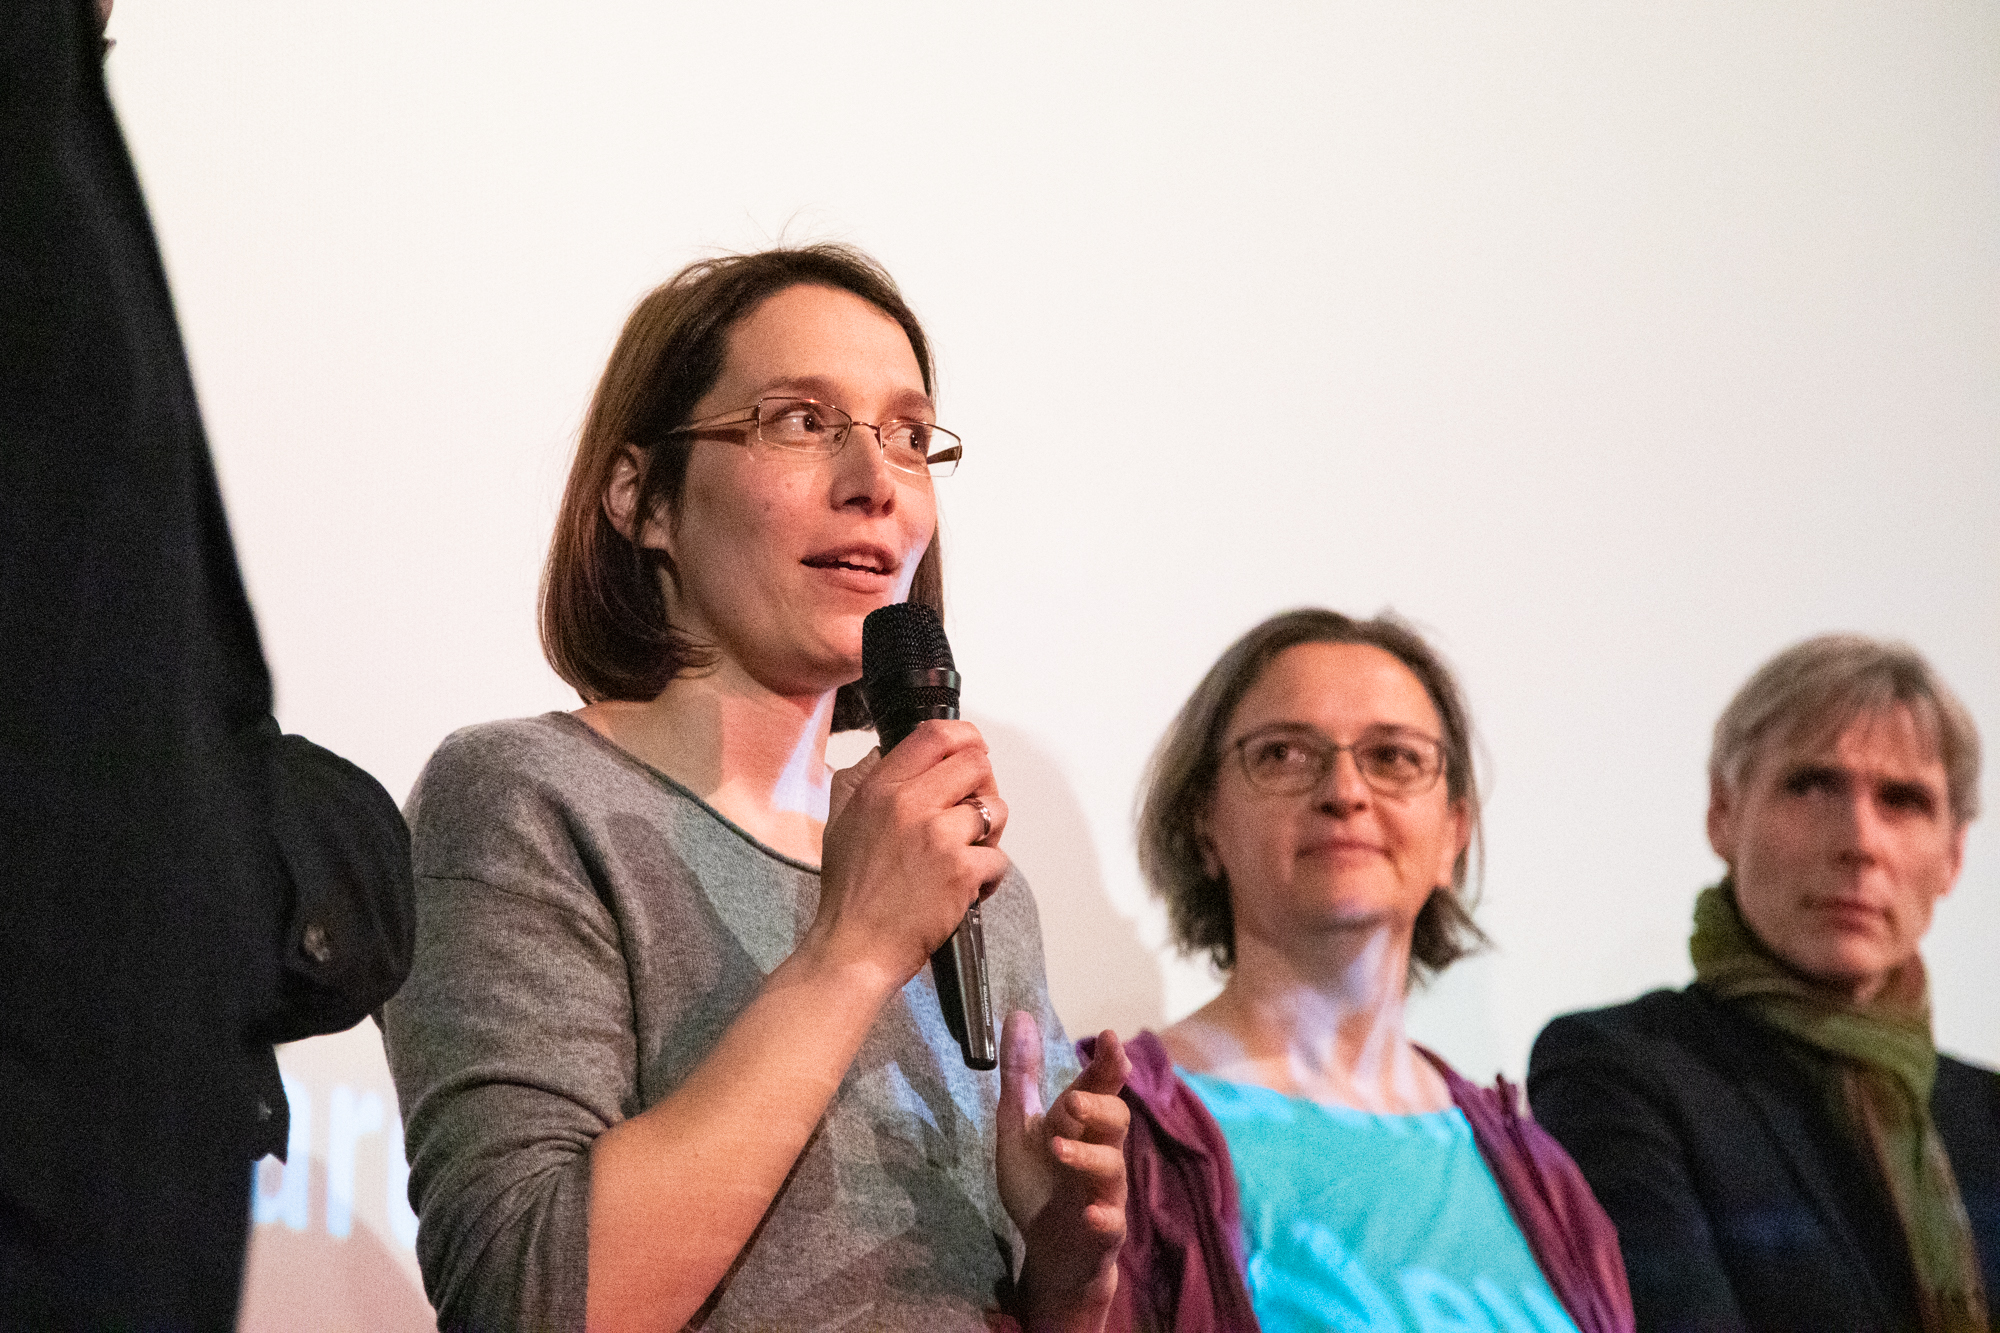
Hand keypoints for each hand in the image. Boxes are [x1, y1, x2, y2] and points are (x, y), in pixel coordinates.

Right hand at [812, 720, 1010, 993]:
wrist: (855, 948)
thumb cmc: (850, 894)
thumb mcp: (843, 822)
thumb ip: (865, 782)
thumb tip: (886, 753)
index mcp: (881, 789)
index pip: (934, 735)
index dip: (965, 737)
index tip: (973, 750)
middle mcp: (910, 804)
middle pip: (976, 763)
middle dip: (984, 787)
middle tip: (973, 814)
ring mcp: (939, 837)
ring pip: (996, 809)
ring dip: (990, 833)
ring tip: (968, 854)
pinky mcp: (961, 871)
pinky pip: (999, 858)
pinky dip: (989, 876)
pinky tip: (967, 889)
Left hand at [997, 1012, 1130, 1332]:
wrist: (1050, 1250)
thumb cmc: (1041, 1181)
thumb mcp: (1019, 1125)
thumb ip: (1020, 1075)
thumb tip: (1018, 1013)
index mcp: (1080, 1125)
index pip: (1100, 1087)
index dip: (1109, 1063)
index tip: (1111, 1038)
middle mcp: (1100, 1153)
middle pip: (1115, 1122)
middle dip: (1098, 1108)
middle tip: (1071, 1101)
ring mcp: (1105, 1193)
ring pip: (1112, 1169)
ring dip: (1088, 1158)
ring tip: (1059, 1151)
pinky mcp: (1103, 1234)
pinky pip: (1112, 1225)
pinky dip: (1104, 1218)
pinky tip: (1092, 1214)